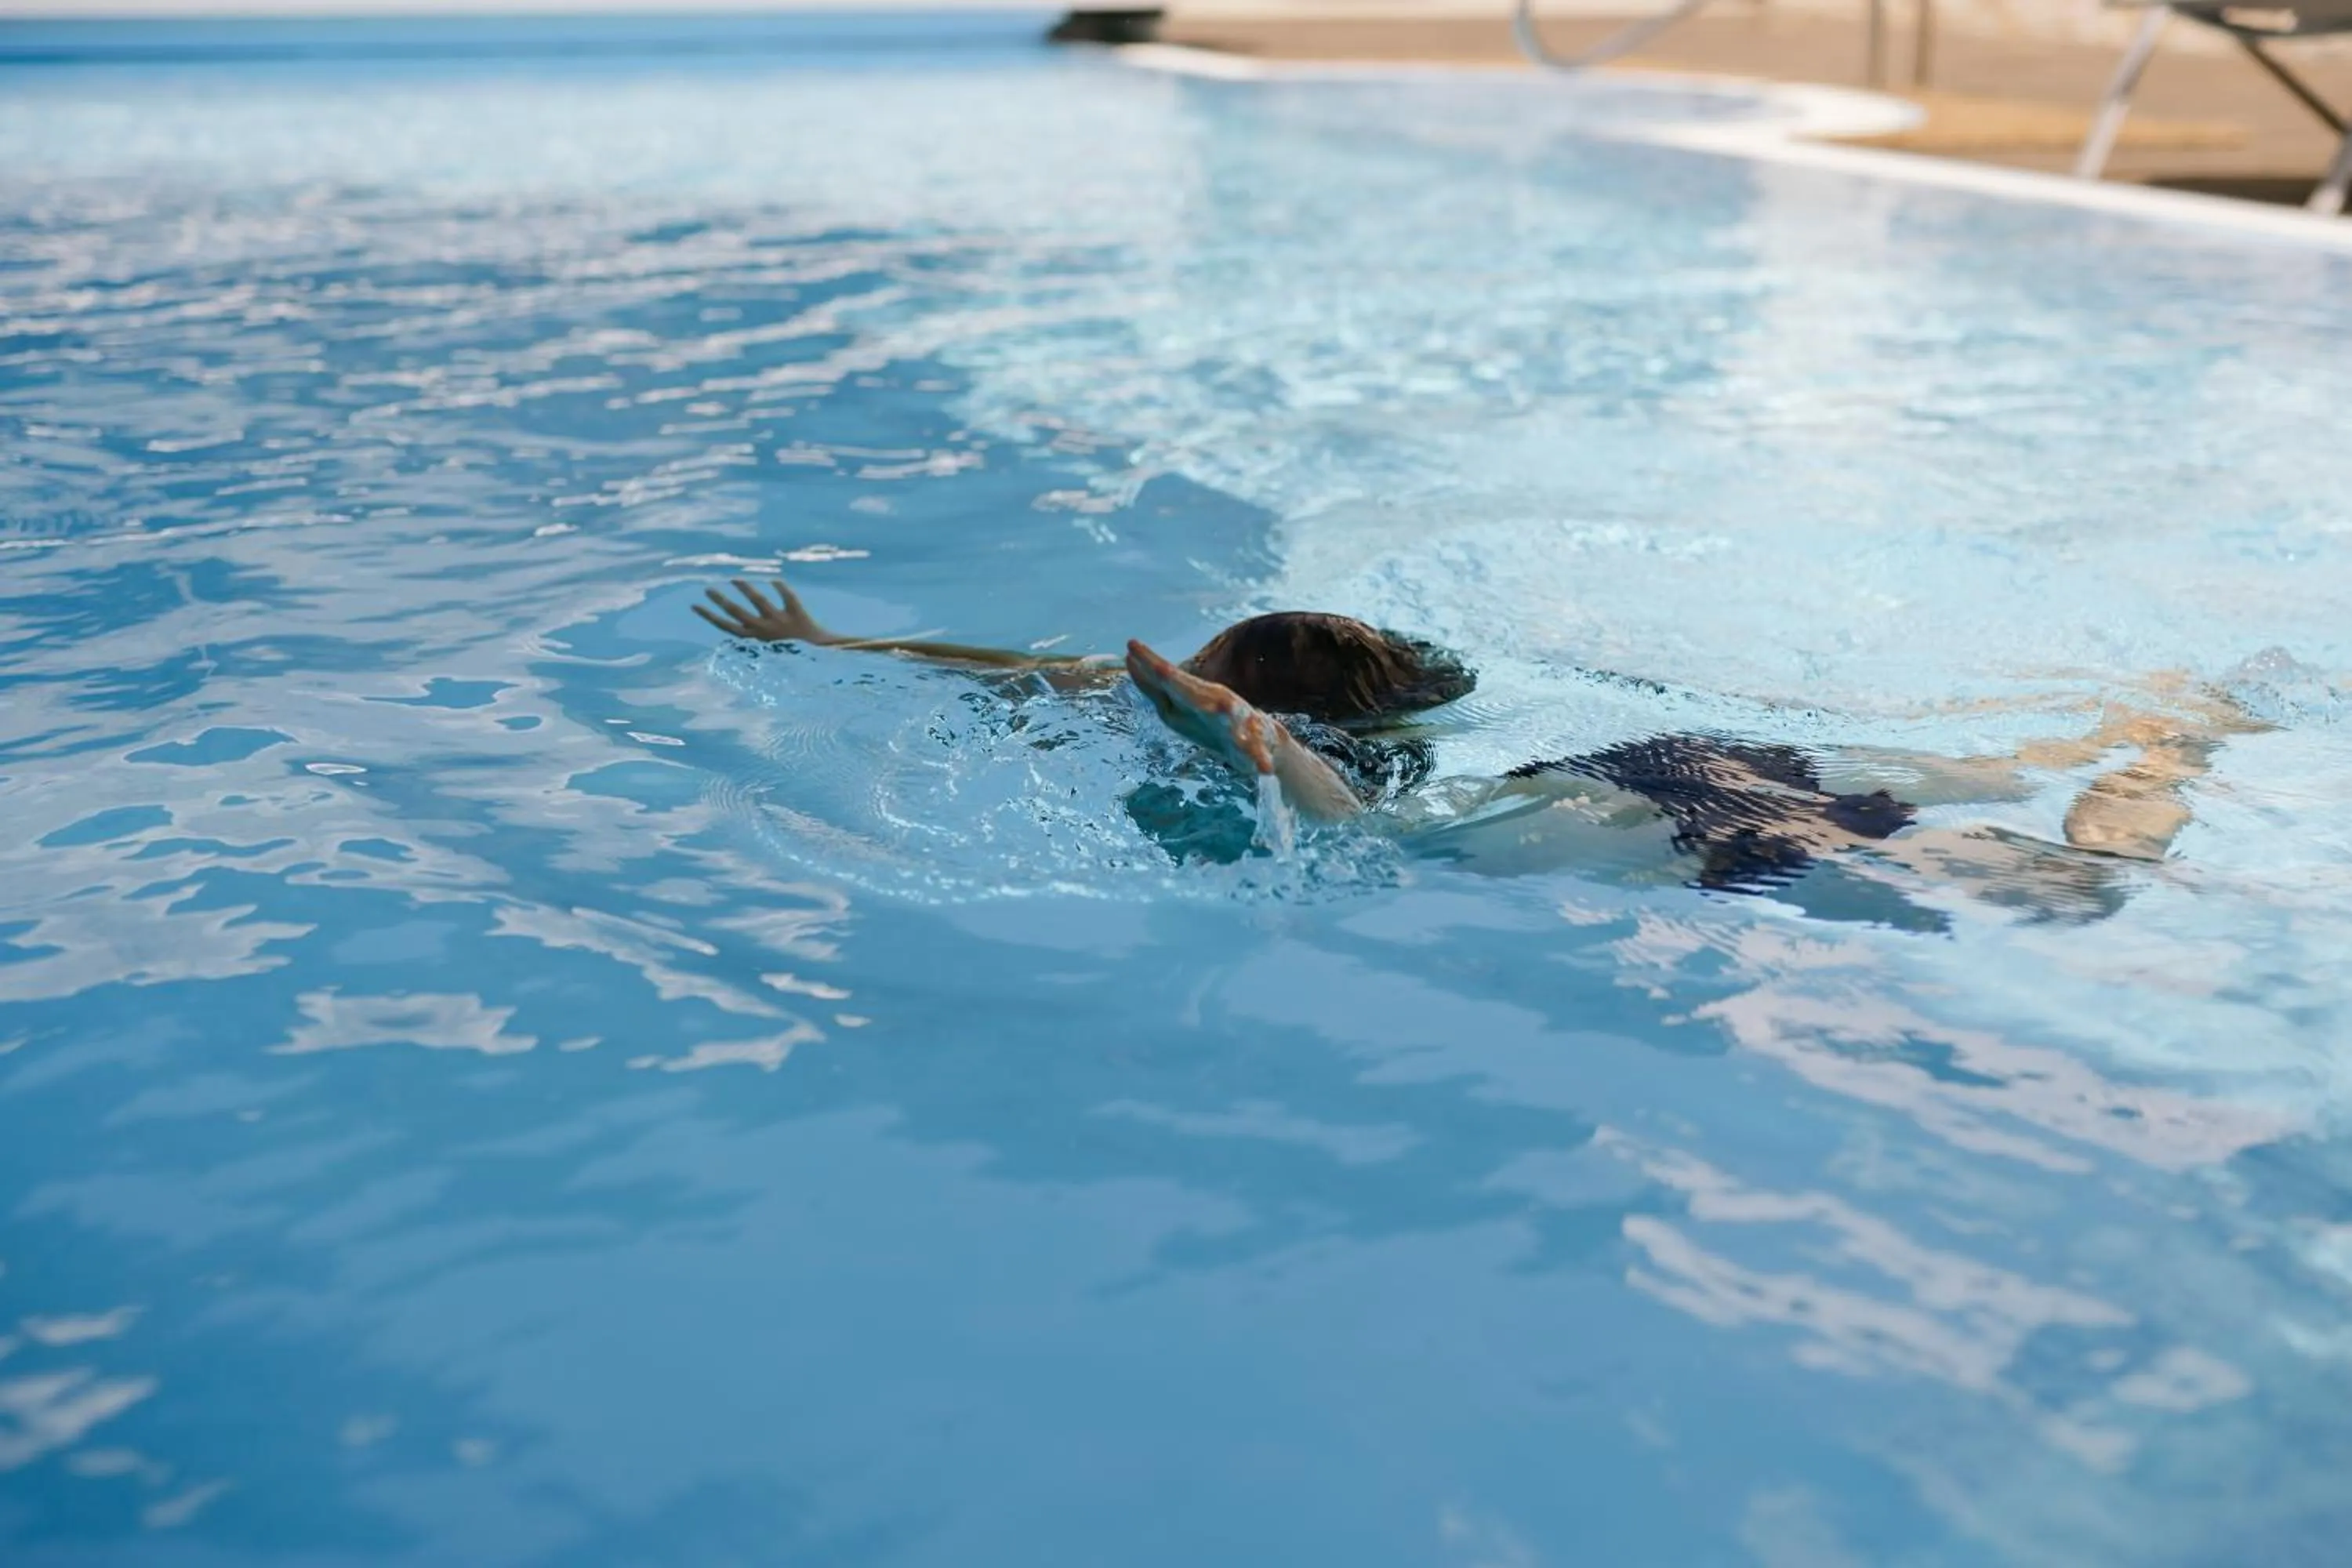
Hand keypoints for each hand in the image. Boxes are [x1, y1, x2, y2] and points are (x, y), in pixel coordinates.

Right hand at [694, 577, 836, 644]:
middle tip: (707, 589)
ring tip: (734, 579)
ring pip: (758, 602)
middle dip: (720, 600)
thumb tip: (737, 621)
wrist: (823, 654)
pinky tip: (774, 578)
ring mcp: (780, 623)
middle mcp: (765, 630)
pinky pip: (788, 597)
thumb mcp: (771, 645)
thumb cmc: (797, 651)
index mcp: (756, 639)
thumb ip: (756, 631)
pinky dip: (781, 588)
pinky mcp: (797, 615)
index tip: (695, 605)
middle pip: (737, 613)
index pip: (727, 626)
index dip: (709, 616)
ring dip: (745, 589)